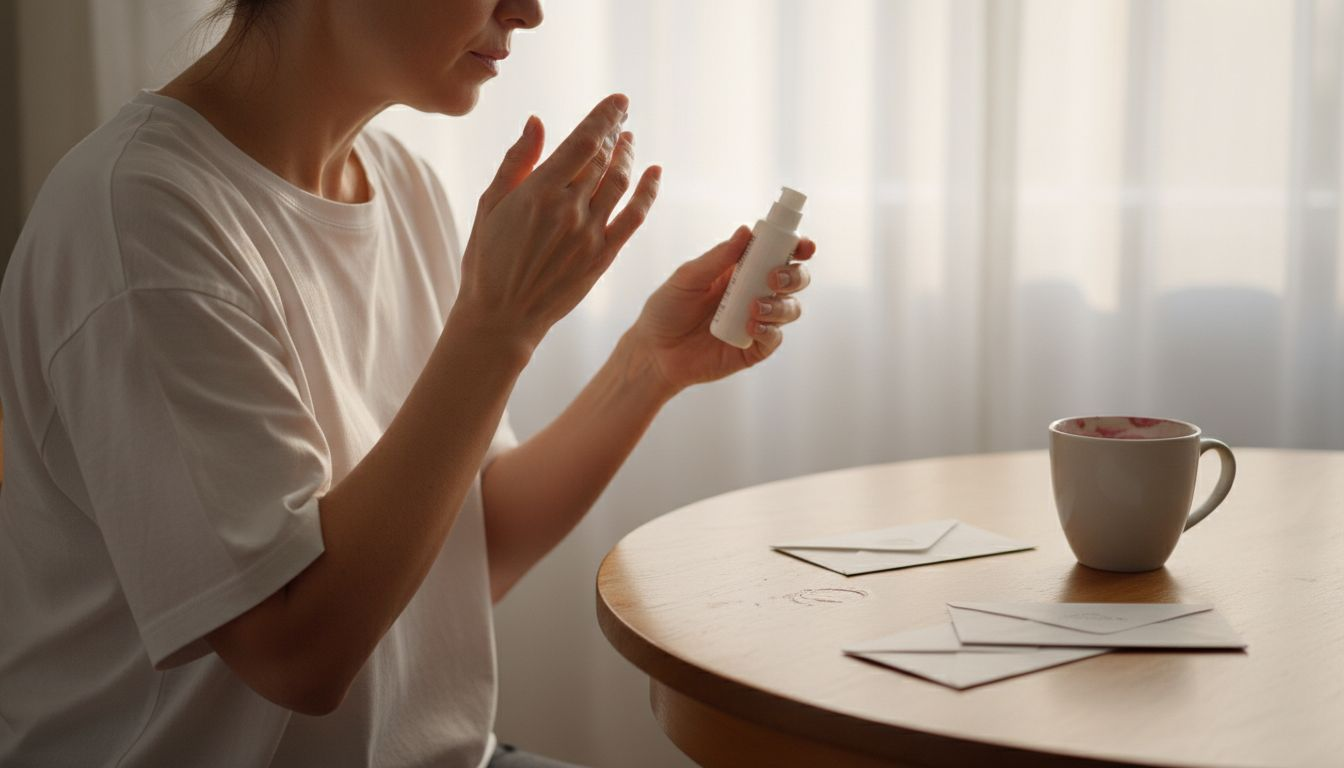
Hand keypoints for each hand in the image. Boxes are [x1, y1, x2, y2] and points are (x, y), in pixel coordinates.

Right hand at [456, 94, 660, 348]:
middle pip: (604, 158)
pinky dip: (648, 192)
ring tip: (630, 141)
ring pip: (621, 183)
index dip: (605, 117)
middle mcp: (569, 210)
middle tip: (621, 117)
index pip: (583, 142)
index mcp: (539, 192)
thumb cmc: (487, 261)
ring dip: (629, 157)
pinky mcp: (602, 257)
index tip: (618, 101)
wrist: (502, 318)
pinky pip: (634, 217)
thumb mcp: (490, 205)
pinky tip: (654, 174)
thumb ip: (517, 161)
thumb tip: (537, 122)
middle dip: (615, 132)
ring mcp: (590, 234)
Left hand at [627, 225, 816, 395]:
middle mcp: (755, 292)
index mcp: (742, 269)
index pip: (778, 252)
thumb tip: (746, 231)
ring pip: (790, 308)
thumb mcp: (687, 278)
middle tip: (773, 277)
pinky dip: (769, 330)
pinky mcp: (754, 348)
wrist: (654, 352)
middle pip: (794, 279)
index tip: (803, 246)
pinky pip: (775, 338)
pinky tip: (751, 327)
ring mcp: (758, 321)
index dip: (797, 247)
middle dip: (793, 275)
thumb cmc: (666, 310)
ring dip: (779, 305)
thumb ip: (717, 257)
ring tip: (753, 307)